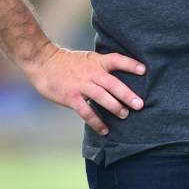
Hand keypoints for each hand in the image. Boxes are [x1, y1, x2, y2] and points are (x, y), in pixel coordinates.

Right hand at [24, 44, 145, 135]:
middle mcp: (92, 73)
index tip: (144, 70)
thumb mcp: (89, 58)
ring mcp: (81, 86)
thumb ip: (102, 67)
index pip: (117, 60)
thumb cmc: (68, 62)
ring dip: (114, 107)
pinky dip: (96, 121)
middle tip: (140, 105)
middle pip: (113, 83)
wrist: (44, 62)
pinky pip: (86, 111)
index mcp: (97, 62)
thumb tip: (121, 77)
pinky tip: (104, 129)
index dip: (131, 65)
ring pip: (101, 97)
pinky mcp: (71, 97)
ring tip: (125, 115)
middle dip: (127, 95)